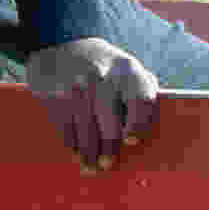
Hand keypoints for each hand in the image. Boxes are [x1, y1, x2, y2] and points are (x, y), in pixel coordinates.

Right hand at [25, 35, 158, 165]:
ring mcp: (76, 86)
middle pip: (110, 122)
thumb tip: (153, 118)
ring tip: (90, 167)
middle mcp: (101, 76)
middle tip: (107, 164)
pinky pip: (66, 128)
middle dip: (109, 147)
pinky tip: (76, 153)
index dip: (138, 124)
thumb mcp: (124, 65)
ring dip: (88, 153)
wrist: (58, 42)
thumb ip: (142, 86)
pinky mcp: (55, 95)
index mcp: (126, 69)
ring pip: (86, 129)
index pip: (140, 100)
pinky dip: (71, 144)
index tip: (131, 142)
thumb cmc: (101, 62)